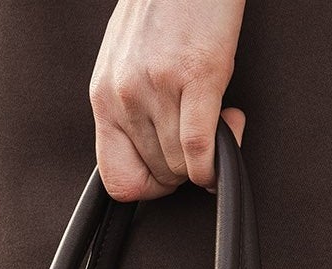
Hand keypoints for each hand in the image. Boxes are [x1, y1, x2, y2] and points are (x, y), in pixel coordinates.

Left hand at [90, 0, 246, 200]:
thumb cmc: (164, 7)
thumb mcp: (127, 64)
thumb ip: (131, 107)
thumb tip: (152, 148)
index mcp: (104, 96)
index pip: (116, 178)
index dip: (147, 189)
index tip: (167, 176)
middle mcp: (125, 96)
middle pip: (158, 172)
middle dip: (186, 168)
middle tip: (202, 141)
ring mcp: (158, 87)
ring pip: (182, 165)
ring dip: (206, 158)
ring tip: (219, 123)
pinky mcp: (196, 76)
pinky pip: (201, 149)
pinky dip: (215, 162)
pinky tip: (228, 139)